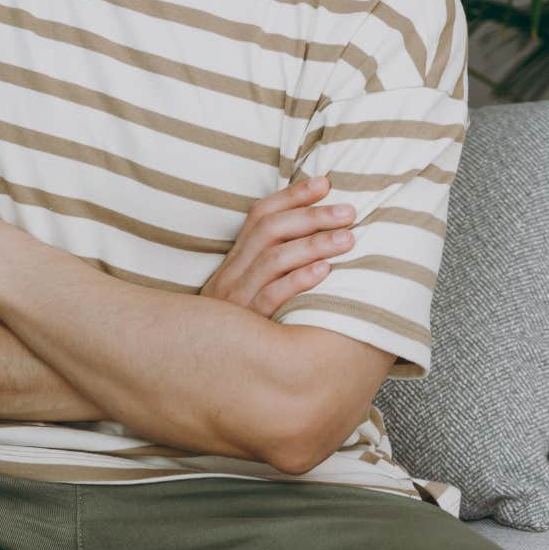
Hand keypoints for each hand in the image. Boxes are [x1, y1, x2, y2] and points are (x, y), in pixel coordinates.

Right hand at [200, 176, 353, 317]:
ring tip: (348, 238)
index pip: (260, 215)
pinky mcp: (246, 325)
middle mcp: (232, 274)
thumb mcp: (243, 289)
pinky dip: (298, 281)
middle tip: (348, 211)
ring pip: (274, 260)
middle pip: (269, 232)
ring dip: (313, 245)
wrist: (200, 367)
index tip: (325, 182)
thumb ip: (268, 262)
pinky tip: (324, 272)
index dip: (292, 196)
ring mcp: (237, 299)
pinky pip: (272, 298)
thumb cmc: (235, 327)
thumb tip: (312, 235)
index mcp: (233, 260)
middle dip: (311, 216)